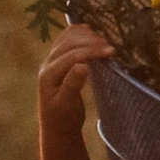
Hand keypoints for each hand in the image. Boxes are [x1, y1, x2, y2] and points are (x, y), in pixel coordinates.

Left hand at [37, 22, 107, 136]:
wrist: (58, 126)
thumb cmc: (64, 119)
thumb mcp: (68, 106)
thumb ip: (72, 85)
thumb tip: (82, 65)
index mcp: (48, 75)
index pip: (71, 55)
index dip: (92, 51)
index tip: (112, 52)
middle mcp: (48, 64)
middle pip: (69, 42)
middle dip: (91, 42)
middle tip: (112, 48)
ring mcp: (52, 59)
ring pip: (68, 37)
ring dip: (87, 36)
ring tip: (105, 43)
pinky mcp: (58, 59)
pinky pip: (67, 38)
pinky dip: (80, 33)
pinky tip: (92, 34)